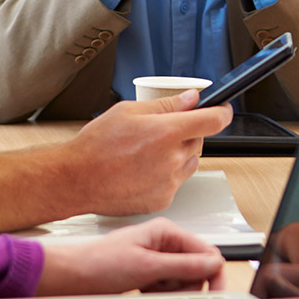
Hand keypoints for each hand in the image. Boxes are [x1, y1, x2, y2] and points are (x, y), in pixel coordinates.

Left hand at [36, 218, 224, 295]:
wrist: (68, 278)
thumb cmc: (99, 264)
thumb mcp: (146, 267)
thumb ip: (184, 266)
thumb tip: (215, 265)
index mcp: (167, 232)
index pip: (207, 252)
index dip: (214, 274)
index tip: (217, 294)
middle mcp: (164, 243)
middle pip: (197, 269)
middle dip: (187, 285)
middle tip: (169, 294)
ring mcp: (156, 259)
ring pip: (182, 281)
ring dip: (171, 291)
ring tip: (148, 290)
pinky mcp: (147, 274)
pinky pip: (167, 287)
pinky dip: (159, 294)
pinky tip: (142, 293)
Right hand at [66, 90, 231, 215]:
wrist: (75, 179)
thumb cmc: (95, 146)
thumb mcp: (129, 111)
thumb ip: (166, 105)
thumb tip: (191, 99)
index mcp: (167, 132)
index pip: (213, 121)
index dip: (222, 112)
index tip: (222, 110)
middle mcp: (172, 158)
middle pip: (199, 140)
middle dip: (186, 133)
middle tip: (160, 133)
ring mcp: (169, 182)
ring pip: (190, 162)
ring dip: (178, 155)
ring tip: (148, 153)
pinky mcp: (162, 199)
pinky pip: (176, 182)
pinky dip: (167, 175)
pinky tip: (142, 171)